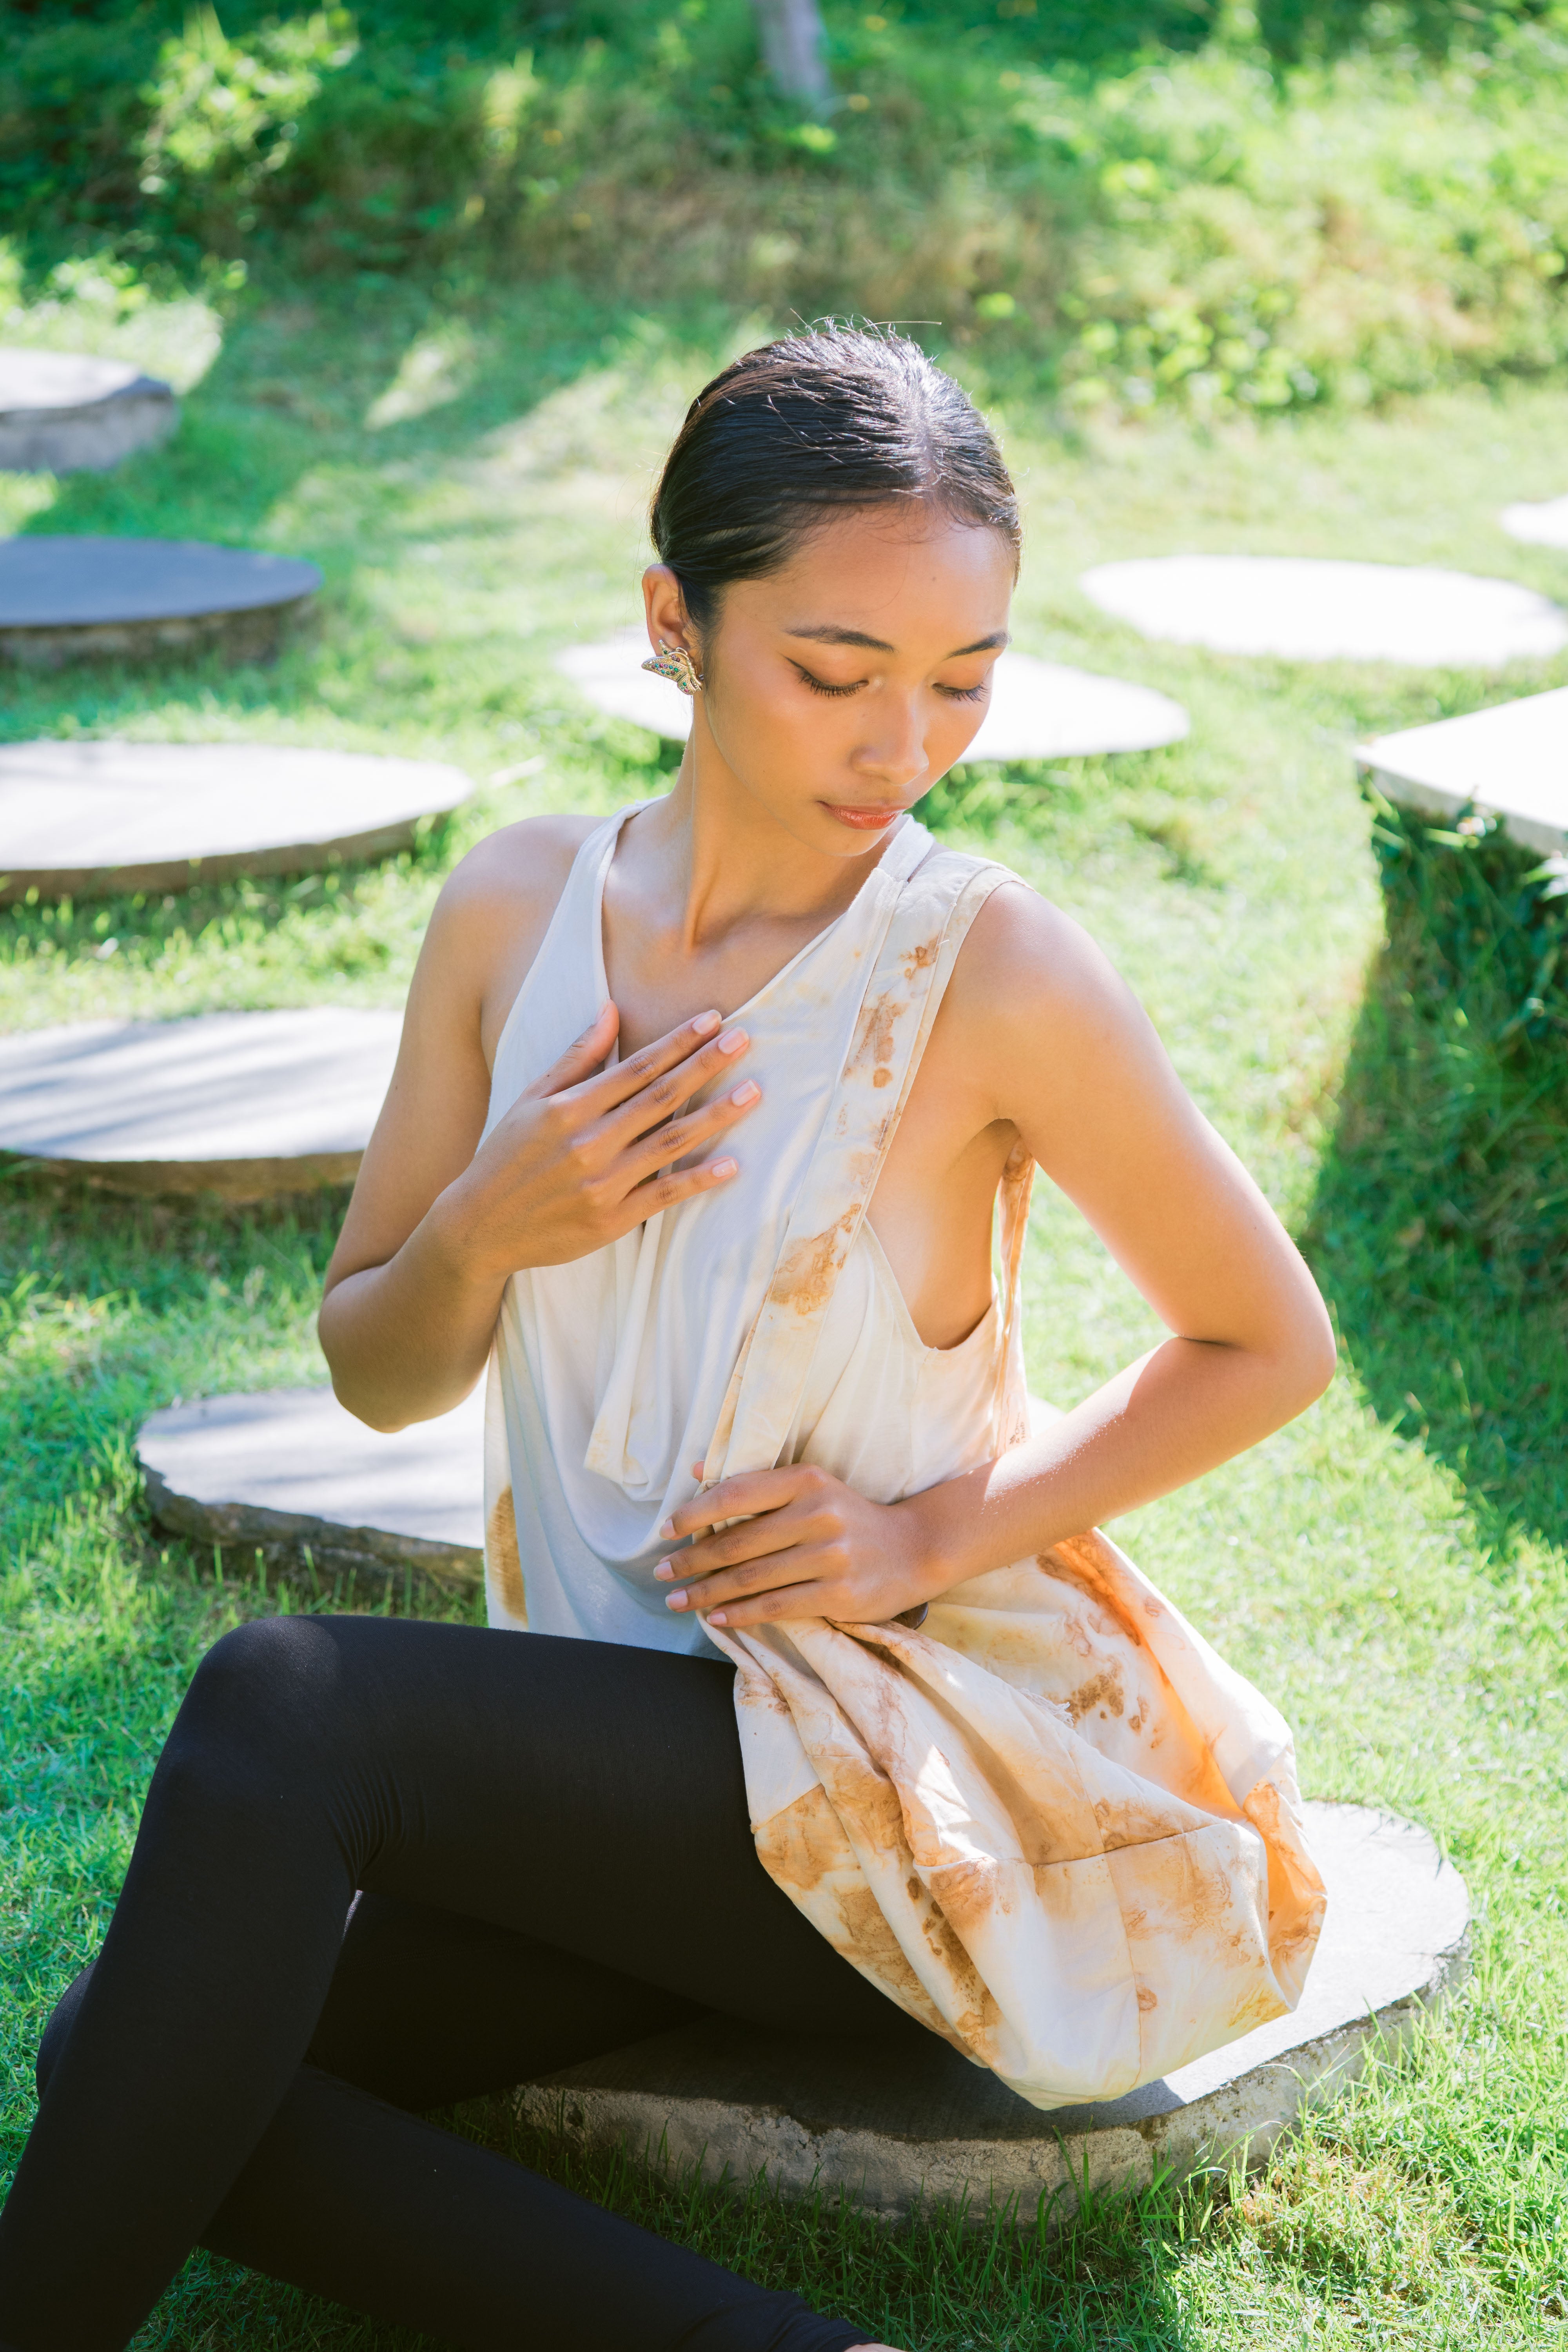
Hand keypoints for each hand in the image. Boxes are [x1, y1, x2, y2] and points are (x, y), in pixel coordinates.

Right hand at [443, 1003, 758, 1276]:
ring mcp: (603, 1183)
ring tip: (752, 1092)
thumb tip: (611, 1010)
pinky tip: (732, 1164)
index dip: (678, 1042)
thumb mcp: (531, 1100)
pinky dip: (699, 1179)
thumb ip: (575, 1058)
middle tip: (744, 1041)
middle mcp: (589, 1143)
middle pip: (660, 1097)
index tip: (713, 1020)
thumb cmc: (506, 1157)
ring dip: (715, 1116)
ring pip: (670, 1142)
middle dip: (705, 1066)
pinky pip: (664, 1195)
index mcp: (569, 1109)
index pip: (636, 1067)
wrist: (480, 1227)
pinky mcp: (611, 1220)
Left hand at [654, 1462, 937, 1630]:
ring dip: (707, 1593)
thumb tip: (696, 1470)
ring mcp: (830, 1556)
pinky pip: (776, 1606)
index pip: (737, 1493)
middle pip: (738, 1542)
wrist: (914, 1549)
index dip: (695, 1513)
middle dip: (692, 1561)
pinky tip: (715, 1618)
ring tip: (678, 1601)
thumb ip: (755, 1481)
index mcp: (806, 1480)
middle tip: (662, 1573)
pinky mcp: (838, 1594)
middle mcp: (818, 1514)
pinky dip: (740, 1614)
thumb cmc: (848, 1517)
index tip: (666, 1530)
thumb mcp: (810, 1486)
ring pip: (752, 1579)